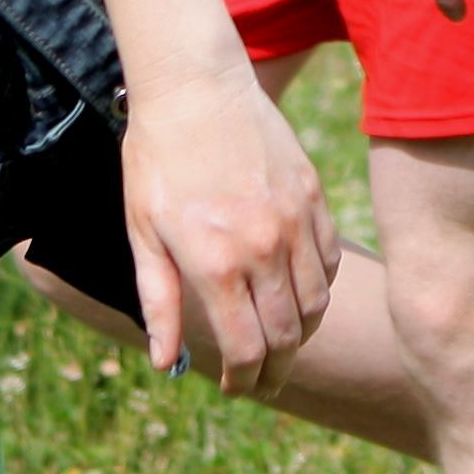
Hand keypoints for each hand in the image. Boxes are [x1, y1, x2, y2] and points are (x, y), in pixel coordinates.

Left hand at [120, 58, 339, 389]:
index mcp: (216, 262)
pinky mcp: (313, 196)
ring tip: (280, 340)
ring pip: (317, 302)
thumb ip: (158, 301)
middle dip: (275, 370)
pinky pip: (330, 259)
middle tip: (262, 381)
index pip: (248, 349)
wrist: (196, 86)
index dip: (245, 380)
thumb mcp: (143, 232)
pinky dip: (319, 287)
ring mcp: (295, 220)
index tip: (234, 387)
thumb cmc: (156, 159)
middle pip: (289, 335)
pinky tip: (298, 291)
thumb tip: (164, 362)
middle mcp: (264, 247)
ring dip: (301, 333)